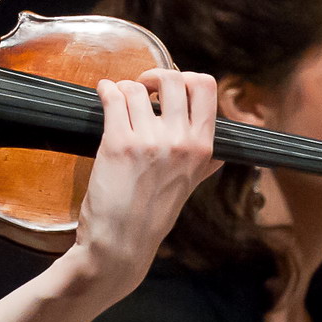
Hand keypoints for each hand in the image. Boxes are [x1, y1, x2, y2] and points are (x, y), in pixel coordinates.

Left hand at [72, 68, 218, 295]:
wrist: (119, 245)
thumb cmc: (151, 217)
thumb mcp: (189, 188)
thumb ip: (204, 165)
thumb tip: (218, 152)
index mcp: (203, 149)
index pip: (206, 88)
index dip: (186, 78)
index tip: (169, 90)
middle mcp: (181, 142)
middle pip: (174, 78)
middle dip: (154, 76)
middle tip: (142, 89)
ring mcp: (150, 142)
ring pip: (137, 87)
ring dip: (124, 88)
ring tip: (118, 100)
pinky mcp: (119, 143)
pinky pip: (113, 96)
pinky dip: (105, 90)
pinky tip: (103, 94)